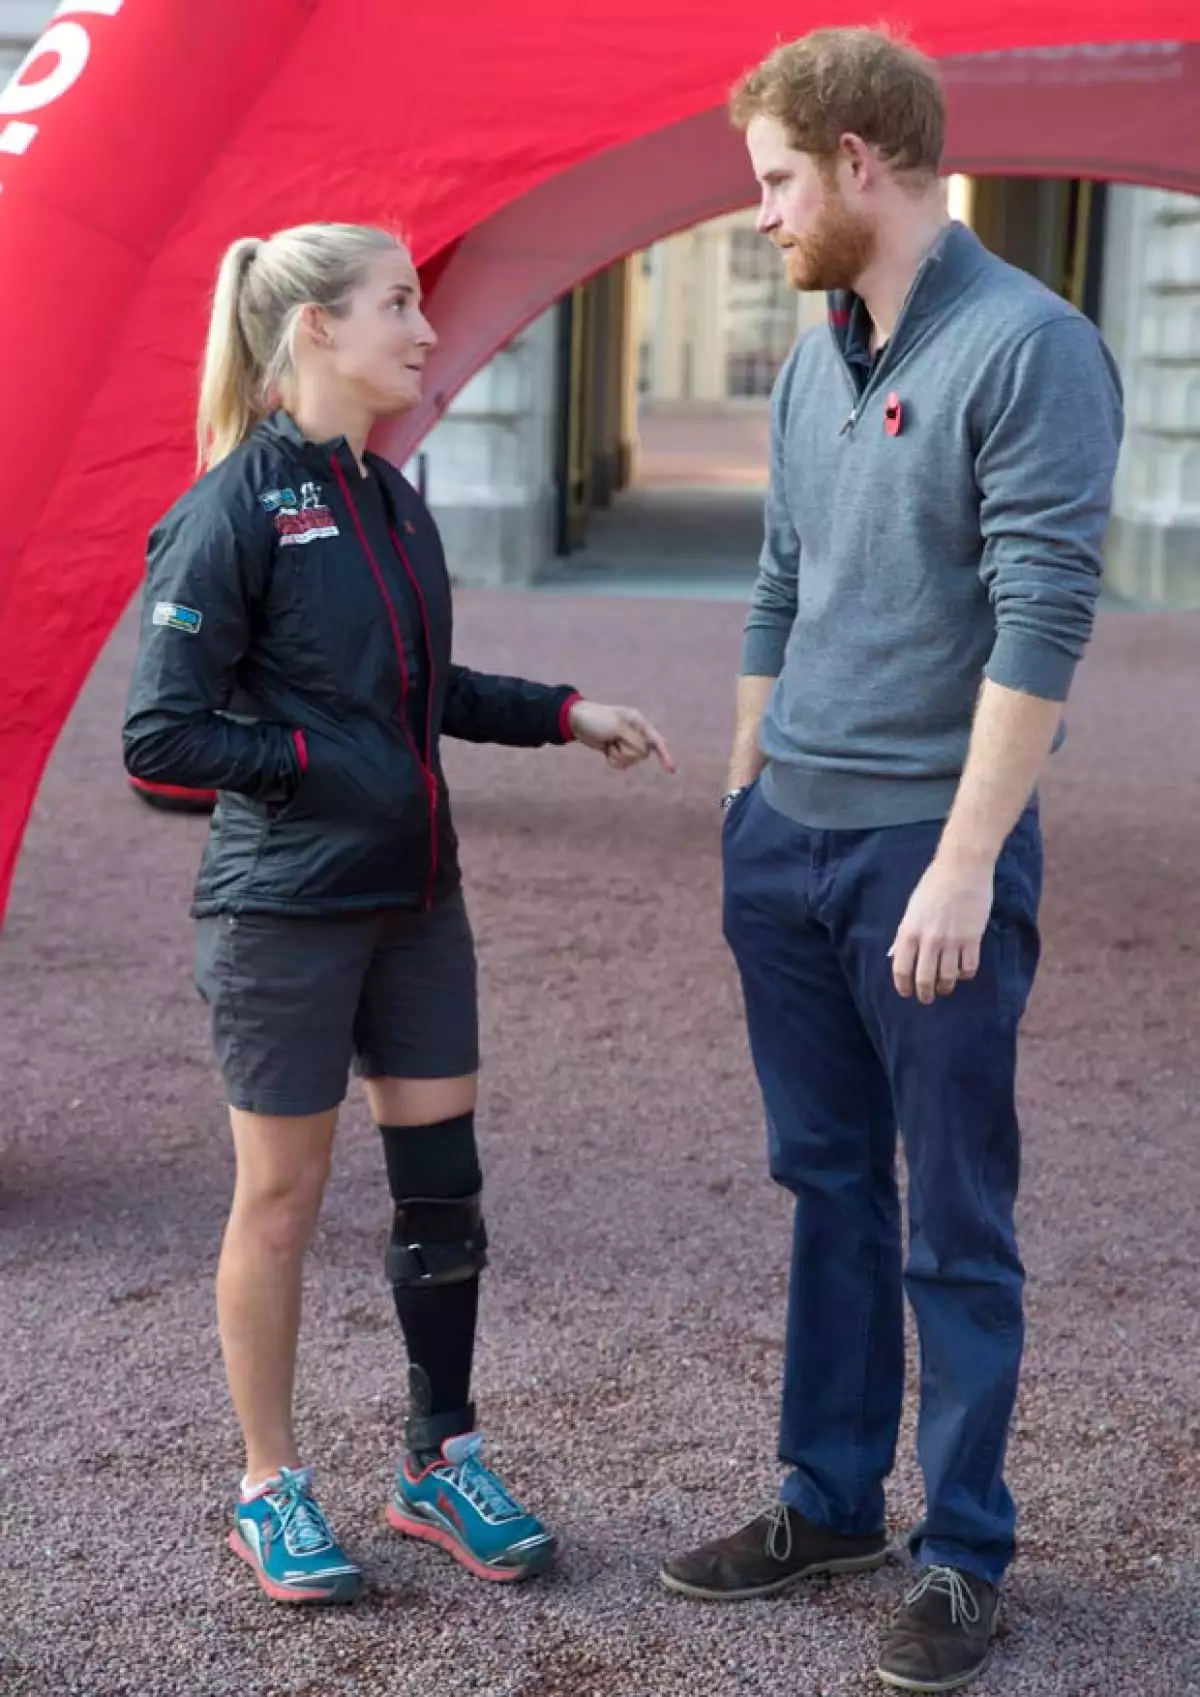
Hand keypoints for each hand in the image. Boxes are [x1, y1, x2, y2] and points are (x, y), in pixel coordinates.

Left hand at [568, 700, 675, 772]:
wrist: (576, 722)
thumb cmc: (596, 719)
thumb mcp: (616, 726)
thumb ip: (632, 740)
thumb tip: (642, 752)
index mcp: (638, 722)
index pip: (656, 741)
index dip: (665, 755)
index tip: (671, 770)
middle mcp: (635, 733)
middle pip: (642, 754)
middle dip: (628, 752)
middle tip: (614, 741)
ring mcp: (626, 743)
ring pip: (632, 761)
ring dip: (619, 756)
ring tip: (609, 745)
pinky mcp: (617, 752)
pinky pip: (622, 765)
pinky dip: (614, 761)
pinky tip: (606, 752)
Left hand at [888, 856, 993, 1003]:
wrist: (962, 869)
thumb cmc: (933, 885)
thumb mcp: (911, 909)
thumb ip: (903, 934)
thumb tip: (894, 954)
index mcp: (909, 932)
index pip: (901, 969)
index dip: (903, 986)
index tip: (906, 993)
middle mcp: (929, 940)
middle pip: (924, 979)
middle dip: (925, 994)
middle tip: (927, 998)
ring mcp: (952, 941)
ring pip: (948, 978)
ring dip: (946, 987)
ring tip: (945, 988)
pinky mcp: (973, 939)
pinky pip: (969, 968)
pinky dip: (965, 974)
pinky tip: (963, 972)